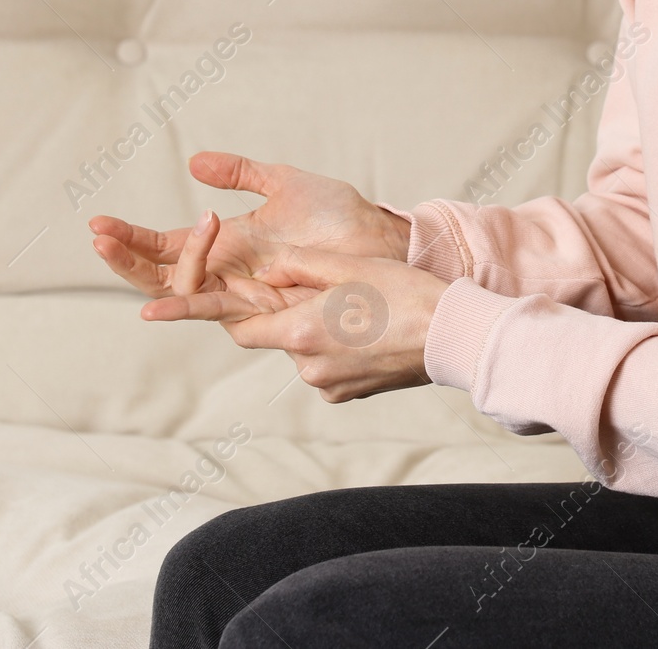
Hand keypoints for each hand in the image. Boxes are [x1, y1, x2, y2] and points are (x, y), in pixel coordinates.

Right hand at [88, 151, 411, 302]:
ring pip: (180, 290)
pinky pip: (215, 309)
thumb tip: (194, 163)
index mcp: (225, 246)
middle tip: (99, 236)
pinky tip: (156, 304)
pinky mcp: (263, 309)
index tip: (96, 222)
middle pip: (161, 274)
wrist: (378, 240)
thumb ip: (240, 173)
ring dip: (144, 271)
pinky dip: (183, 303)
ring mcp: (242, 295)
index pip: (165, 246)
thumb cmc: (338, 217)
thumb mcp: (283, 184)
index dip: (131, 238)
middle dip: (125, 257)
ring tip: (114, 246)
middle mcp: (227, 275)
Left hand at [172, 243, 449, 402]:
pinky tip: (368, 330)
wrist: (452, 336)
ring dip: (316, 329)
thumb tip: (263, 270)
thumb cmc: (405, 294)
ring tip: (359, 308)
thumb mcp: (349, 265)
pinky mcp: (348, 395)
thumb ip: (297, 264)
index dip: (230, 309)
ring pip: (304, 350)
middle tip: (326, 289)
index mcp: (302, 332)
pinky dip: (336, 349)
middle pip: (277, 335)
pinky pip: (327, 368)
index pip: (244, 326)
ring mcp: (329, 385)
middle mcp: (309, 367)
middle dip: (290, 313)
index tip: (205, 302)